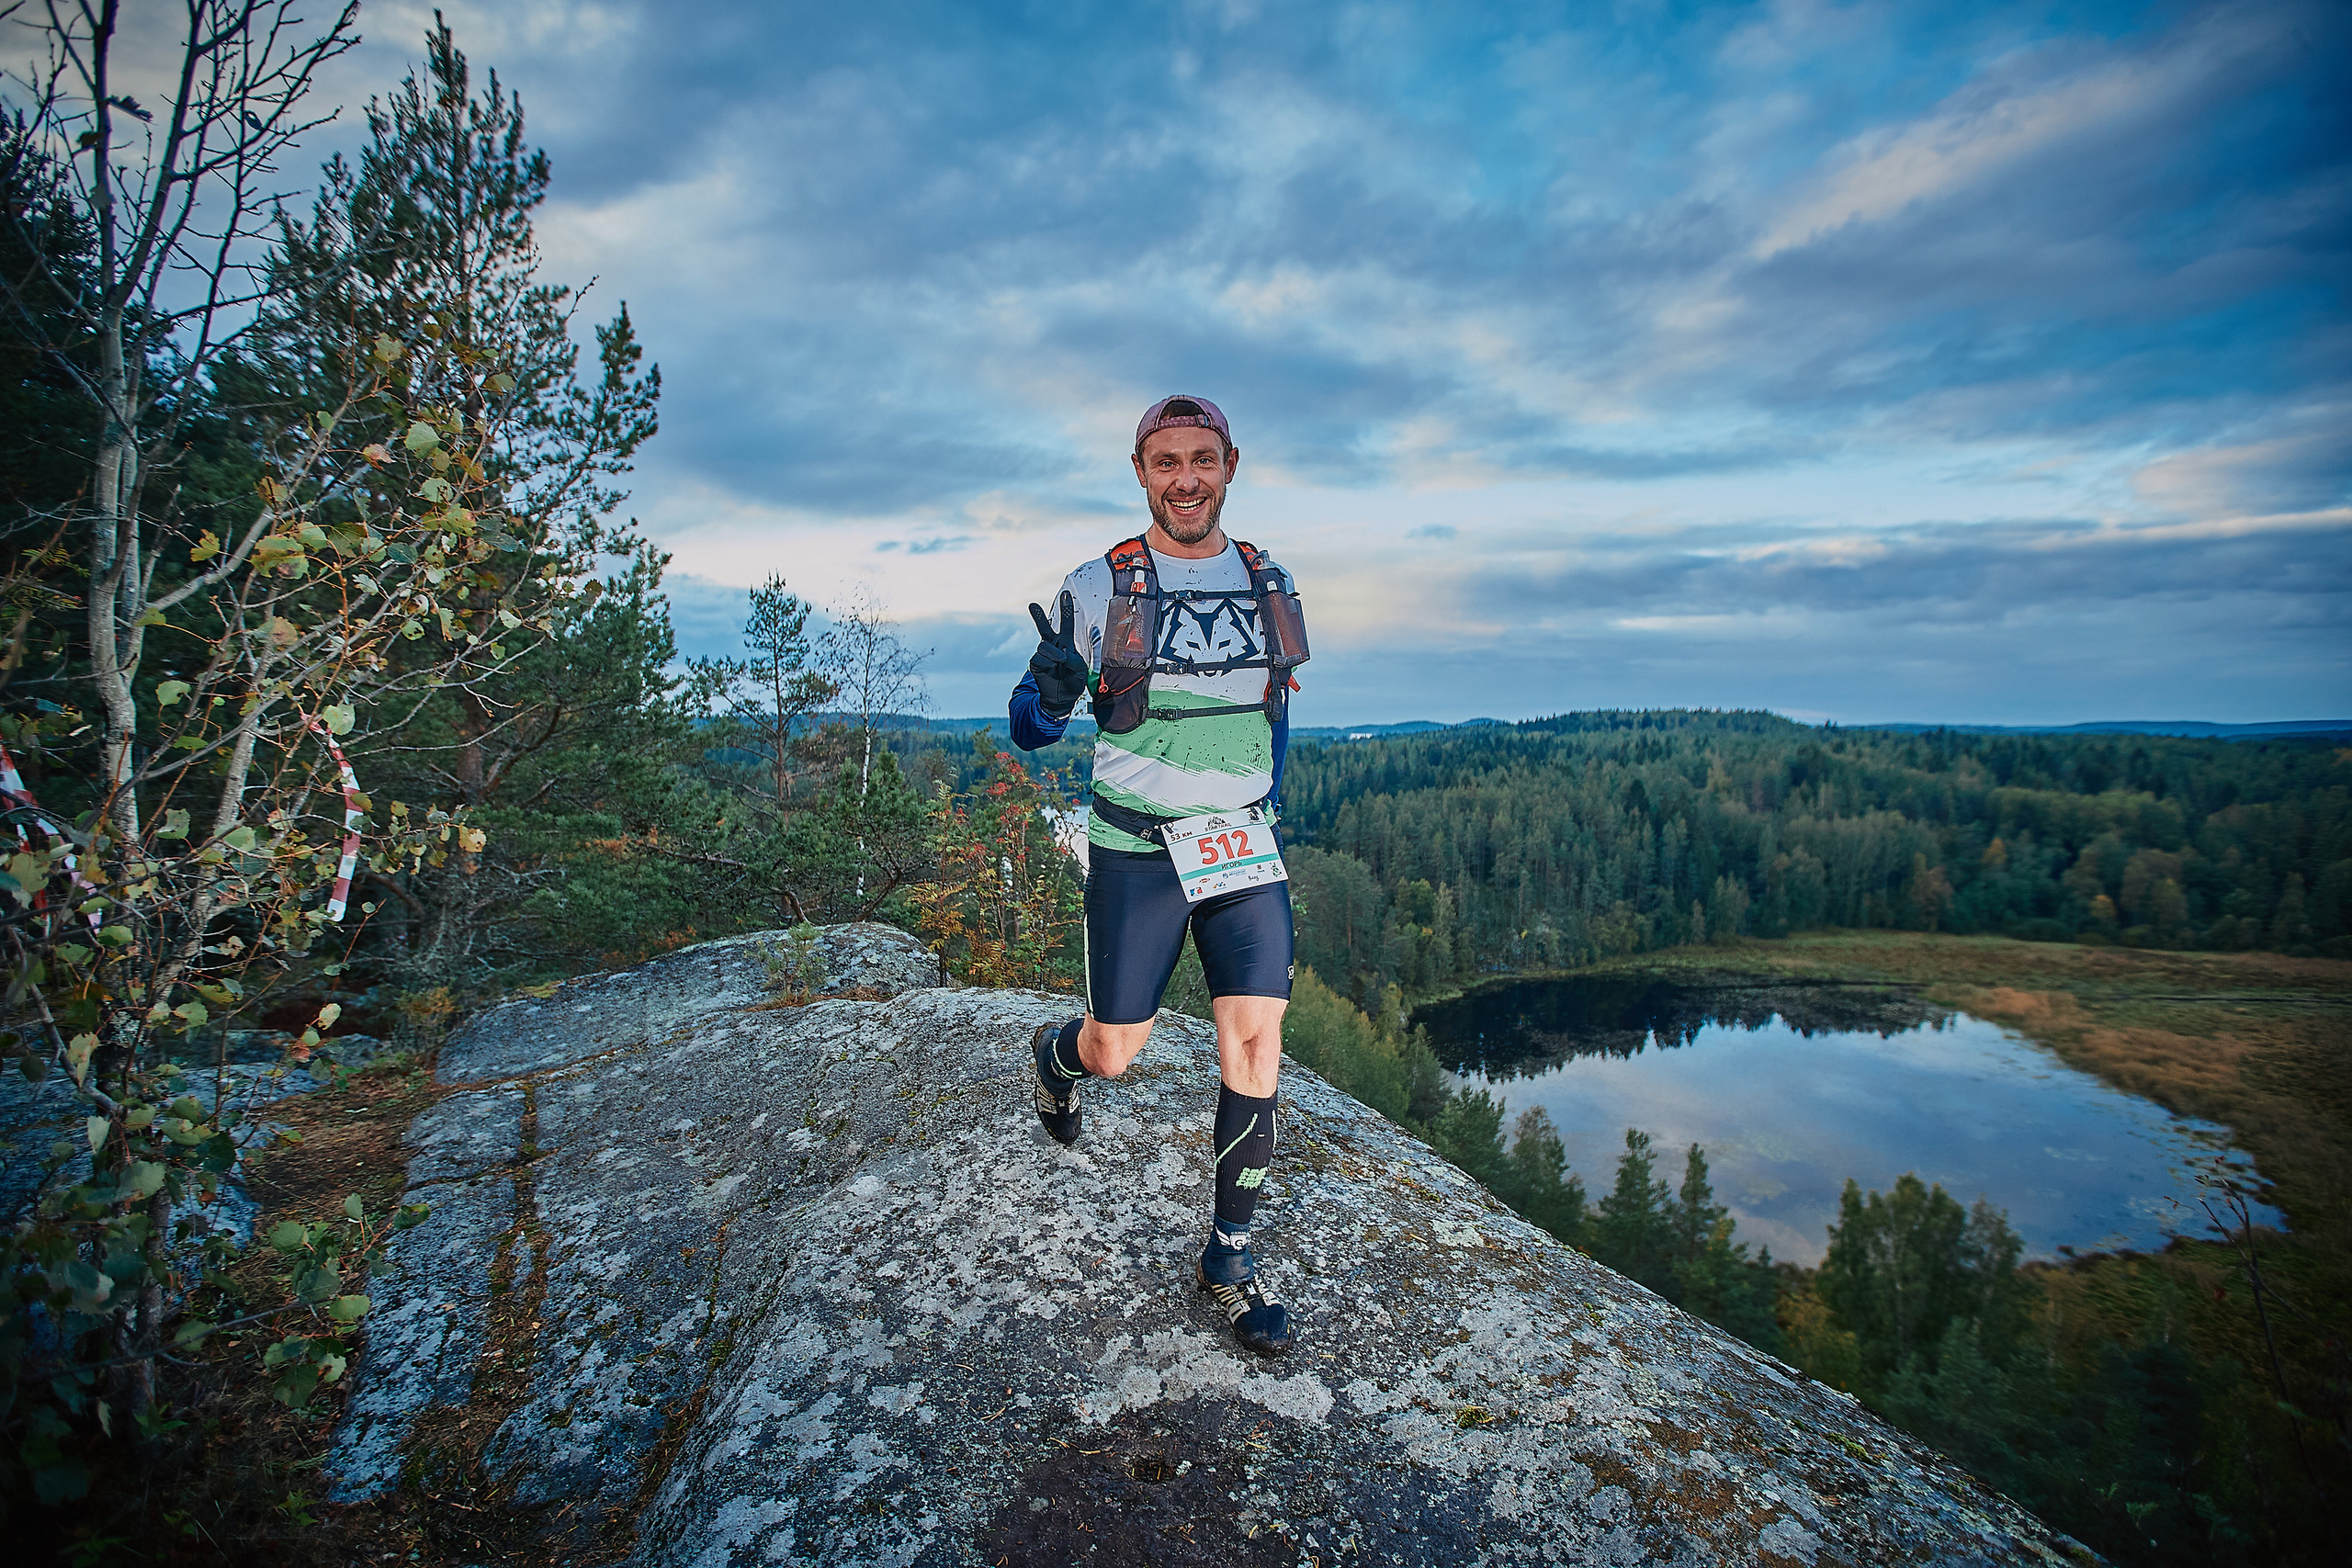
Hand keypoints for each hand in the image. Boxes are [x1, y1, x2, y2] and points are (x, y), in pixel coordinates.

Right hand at [1027, 592, 1087, 718]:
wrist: (1062, 699)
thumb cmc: (1074, 681)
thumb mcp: (1081, 670)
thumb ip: (1074, 660)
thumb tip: (1062, 653)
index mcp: (1067, 644)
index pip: (1067, 624)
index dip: (1066, 609)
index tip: (1066, 593)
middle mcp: (1054, 646)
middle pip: (1045, 629)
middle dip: (1038, 617)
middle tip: (1032, 605)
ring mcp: (1044, 655)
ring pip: (1044, 645)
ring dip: (1053, 652)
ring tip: (1060, 660)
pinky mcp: (1035, 664)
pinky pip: (1038, 658)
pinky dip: (1047, 662)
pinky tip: (1052, 667)